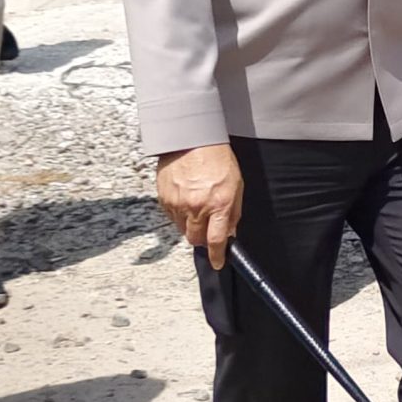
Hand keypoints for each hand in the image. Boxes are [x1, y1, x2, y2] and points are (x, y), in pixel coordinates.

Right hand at [158, 143, 243, 269]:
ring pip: (182, 229)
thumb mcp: (236, 186)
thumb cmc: (217, 158)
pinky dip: (179, 213)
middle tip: (207, 229)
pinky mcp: (164, 198)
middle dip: (202, 239)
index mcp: (219, 204)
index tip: (218, 262)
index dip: (218, 255)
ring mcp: (178, 203)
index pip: (217, 240)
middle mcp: (197, 207)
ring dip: (190, 225)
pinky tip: (186, 199)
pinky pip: (172, 216)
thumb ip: (233, 212)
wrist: (192, 139)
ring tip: (197, 207)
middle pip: (195, 239)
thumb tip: (230, 231)